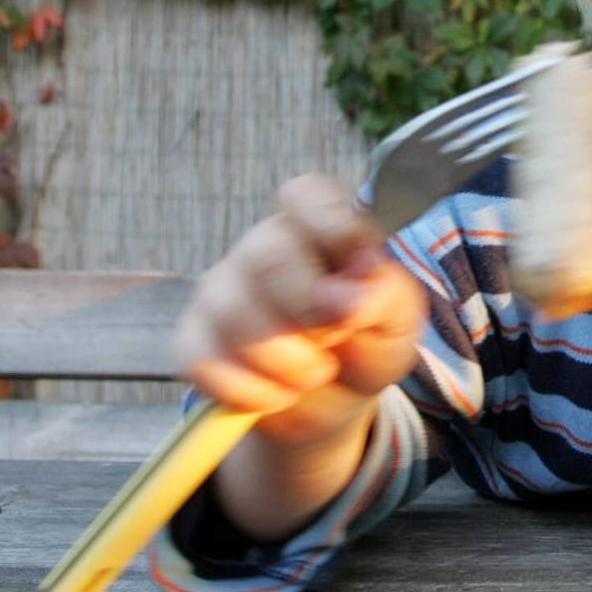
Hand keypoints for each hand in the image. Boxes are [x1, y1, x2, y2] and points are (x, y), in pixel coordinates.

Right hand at [173, 173, 424, 448]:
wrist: (338, 397)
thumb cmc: (370, 338)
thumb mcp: (397, 316)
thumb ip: (384, 295)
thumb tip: (354, 294)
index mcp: (319, 223)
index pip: (307, 195)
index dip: (332, 224)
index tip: (361, 262)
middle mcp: (264, 245)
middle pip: (267, 258)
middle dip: (309, 311)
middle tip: (336, 340)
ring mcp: (221, 288)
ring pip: (232, 313)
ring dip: (285, 360)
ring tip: (314, 373)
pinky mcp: (193, 338)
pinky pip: (203, 360)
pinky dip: (250, 391)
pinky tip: (278, 393)